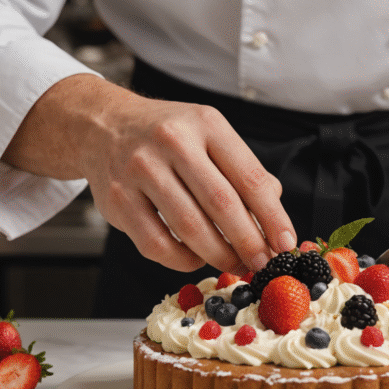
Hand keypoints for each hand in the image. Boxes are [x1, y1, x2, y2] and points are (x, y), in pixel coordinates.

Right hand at [5, 74, 295, 273]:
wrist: (103, 126)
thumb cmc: (168, 137)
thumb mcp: (210, 136)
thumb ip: (243, 172)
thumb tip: (274, 221)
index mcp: (206, 124)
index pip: (250, 178)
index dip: (273, 218)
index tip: (285, 244)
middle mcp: (173, 142)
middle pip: (222, 205)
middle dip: (249, 243)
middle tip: (263, 264)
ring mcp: (141, 170)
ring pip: (190, 228)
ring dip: (219, 255)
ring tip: (234, 264)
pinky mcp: (118, 200)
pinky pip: (157, 244)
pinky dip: (183, 260)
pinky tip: (195, 257)